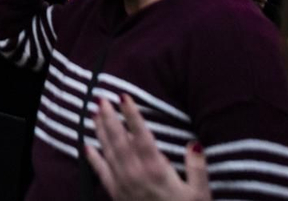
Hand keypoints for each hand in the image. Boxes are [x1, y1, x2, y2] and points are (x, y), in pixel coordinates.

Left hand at [86, 95, 211, 200]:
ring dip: (100, 131)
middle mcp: (136, 174)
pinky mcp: (116, 194)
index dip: (132, 115)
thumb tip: (194, 143)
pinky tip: (86, 145)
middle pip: (119, 140)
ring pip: (108, 152)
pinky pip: (101, 173)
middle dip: (110, 117)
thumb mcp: (200, 193)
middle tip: (101, 98)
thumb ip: (197, 167)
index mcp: (156, 170)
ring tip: (94, 112)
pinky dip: (93, 157)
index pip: (142, 136)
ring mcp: (123, 184)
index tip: (124, 97)